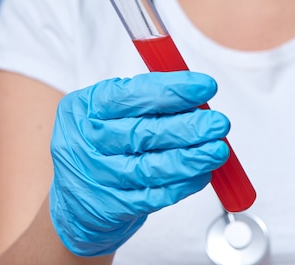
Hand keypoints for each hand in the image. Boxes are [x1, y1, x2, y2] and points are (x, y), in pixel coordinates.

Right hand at [48, 71, 229, 255]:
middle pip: (142, 133)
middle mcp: (85, 142)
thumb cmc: (104, 142)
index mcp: (84, 107)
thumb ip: (149, 98)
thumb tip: (197, 92)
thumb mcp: (111, 110)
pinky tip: (202, 173)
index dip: (172, 91)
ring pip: (150, 168)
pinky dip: (182, 185)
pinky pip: (153, 196)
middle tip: (219, 123)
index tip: (205, 87)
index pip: (130, 95)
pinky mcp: (111, 207)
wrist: (75, 199)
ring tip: (218, 150)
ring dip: (190, 159)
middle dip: (187, 127)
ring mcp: (96, 177)